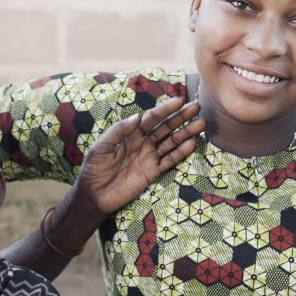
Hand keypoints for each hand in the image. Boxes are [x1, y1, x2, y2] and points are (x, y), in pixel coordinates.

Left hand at [73, 97, 202, 216]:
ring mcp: (149, 157)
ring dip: (186, 133)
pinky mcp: (153, 172)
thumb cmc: (94, 167)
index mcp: (131, 133)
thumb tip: (138, 117)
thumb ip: (119, 130)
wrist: (94, 194)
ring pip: (171, 142)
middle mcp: (143, 142)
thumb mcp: (102, 146)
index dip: (165, 109)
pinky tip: (192, 143)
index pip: (151, 118)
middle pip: (166, 127)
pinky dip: (181, 152)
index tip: (179, 101)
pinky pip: (170, 160)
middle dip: (181, 117)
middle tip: (197, 108)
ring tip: (201, 124)